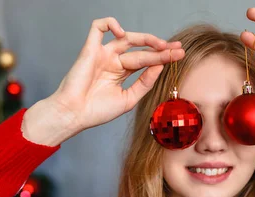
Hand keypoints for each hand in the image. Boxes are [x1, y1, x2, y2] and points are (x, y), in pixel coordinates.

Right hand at [25, 17, 183, 144]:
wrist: (75, 114)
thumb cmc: (97, 111)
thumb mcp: (129, 99)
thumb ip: (144, 82)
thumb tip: (160, 66)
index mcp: (121, 73)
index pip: (146, 60)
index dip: (163, 57)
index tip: (179, 56)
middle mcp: (113, 61)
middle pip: (140, 49)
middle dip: (160, 48)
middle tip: (177, 49)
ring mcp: (102, 54)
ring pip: (126, 38)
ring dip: (146, 38)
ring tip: (161, 44)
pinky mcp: (90, 49)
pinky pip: (98, 27)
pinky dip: (110, 23)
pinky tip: (123, 33)